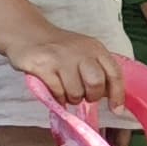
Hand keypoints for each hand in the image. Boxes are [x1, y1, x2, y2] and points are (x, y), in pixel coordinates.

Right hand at [6, 23, 126, 106]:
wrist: (28, 35)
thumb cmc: (61, 51)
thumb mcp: (85, 54)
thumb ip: (98, 71)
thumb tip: (112, 99)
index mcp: (96, 49)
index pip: (114, 73)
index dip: (117, 94)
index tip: (116, 110)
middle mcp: (81, 51)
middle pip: (96, 83)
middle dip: (91, 96)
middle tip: (84, 96)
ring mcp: (61, 58)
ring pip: (75, 92)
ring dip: (71, 98)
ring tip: (66, 91)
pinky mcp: (42, 66)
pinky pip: (57, 92)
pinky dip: (58, 97)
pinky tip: (54, 90)